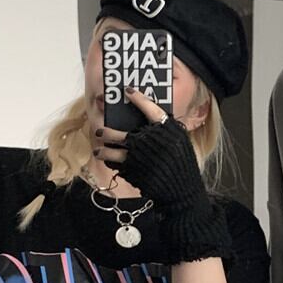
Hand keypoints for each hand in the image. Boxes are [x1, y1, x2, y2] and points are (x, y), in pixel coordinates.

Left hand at [94, 88, 206, 213]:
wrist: (182, 192)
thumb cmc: (183, 166)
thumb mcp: (180, 143)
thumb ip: (166, 131)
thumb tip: (150, 123)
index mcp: (164, 130)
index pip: (150, 108)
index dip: (138, 98)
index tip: (128, 91)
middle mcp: (147, 141)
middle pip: (119, 132)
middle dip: (107, 132)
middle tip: (101, 132)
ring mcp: (137, 157)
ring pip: (111, 151)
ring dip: (103, 151)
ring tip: (98, 151)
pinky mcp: (132, 172)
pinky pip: (115, 166)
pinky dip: (111, 164)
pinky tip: (109, 163)